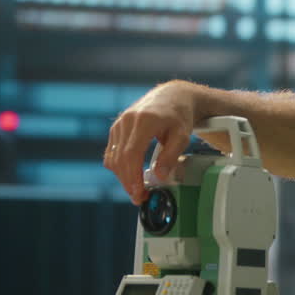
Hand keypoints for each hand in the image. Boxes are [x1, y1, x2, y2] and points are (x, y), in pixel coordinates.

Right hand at [104, 81, 198, 203]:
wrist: (172, 97)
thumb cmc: (178, 115)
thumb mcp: (182, 136)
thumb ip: (170, 156)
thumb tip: (160, 176)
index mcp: (144, 121)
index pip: (131, 154)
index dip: (132, 176)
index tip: (139, 192)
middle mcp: (127, 121)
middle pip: (120, 158)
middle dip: (128, 181)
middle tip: (139, 197)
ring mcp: (119, 124)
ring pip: (113, 157)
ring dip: (123, 177)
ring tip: (137, 190)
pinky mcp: (116, 129)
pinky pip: (112, 153)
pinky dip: (120, 167)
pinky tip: (131, 177)